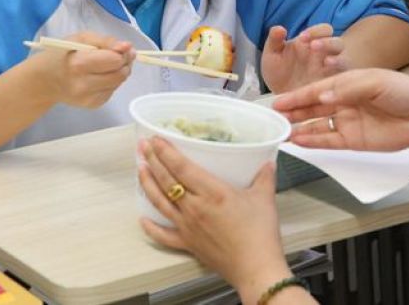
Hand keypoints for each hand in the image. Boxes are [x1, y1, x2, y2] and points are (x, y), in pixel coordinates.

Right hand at [28, 31, 134, 107]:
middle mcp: (83, 84)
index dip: (123, 53)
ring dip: (119, 72)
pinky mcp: (92, 105)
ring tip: (106, 65)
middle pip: (120, 74)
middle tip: (118, 56)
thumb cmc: (61, 54)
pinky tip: (99, 77)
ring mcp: (88, 98)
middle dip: (124, 63)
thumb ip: (106, 41)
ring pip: (119, 83)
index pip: (115, 60)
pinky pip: (112, 91)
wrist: (44, 81)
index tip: (122, 48)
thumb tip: (128, 47)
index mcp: (79, 64)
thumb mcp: (81, 39)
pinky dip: (111, 82)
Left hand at [137, 138, 292, 295]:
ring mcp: (188, 226)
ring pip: (160, 202)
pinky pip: (164, 235)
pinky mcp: (188, 243)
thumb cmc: (260, 234)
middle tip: (143, 147)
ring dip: (147, 185)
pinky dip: (151, 228)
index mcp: (213, 192)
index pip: (182, 168)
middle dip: (152, 161)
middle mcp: (195, 207)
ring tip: (140, 169)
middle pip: (166, 181)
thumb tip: (268, 163)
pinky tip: (142, 219)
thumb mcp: (264, 199)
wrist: (255, 268)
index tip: (156, 139)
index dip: (166, 152)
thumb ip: (264, 177)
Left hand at [261, 24, 345, 93]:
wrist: (281, 99)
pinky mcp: (335, 87)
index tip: (302, 37)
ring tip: (327, 62)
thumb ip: (274, 40)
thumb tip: (279, 28)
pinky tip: (328, 84)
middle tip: (314, 46)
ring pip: (344, 61)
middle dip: (328, 43)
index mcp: (312, 42)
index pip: (323, 30)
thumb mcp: (272, 56)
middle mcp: (326, 54)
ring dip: (337, 60)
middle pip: (337, 43)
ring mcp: (332, 71)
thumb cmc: (279, 72)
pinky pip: (343, 83)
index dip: (316, 31)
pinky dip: (339, 81)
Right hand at [273, 69, 408, 151]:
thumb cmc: (404, 93)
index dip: (297, 95)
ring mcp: (347, 121)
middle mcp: (343, 102)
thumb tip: (321, 95)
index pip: (316, 89)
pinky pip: (328, 141)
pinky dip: (313, 141)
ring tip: (281, 131)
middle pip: (312, 106)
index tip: (278, 101)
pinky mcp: (353, 140)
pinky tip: (298, 141)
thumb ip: (346, 88)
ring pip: (317, 125)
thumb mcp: (375, 81)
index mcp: (347, 83)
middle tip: (273, 117)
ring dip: (299, 127)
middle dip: (293, 111)